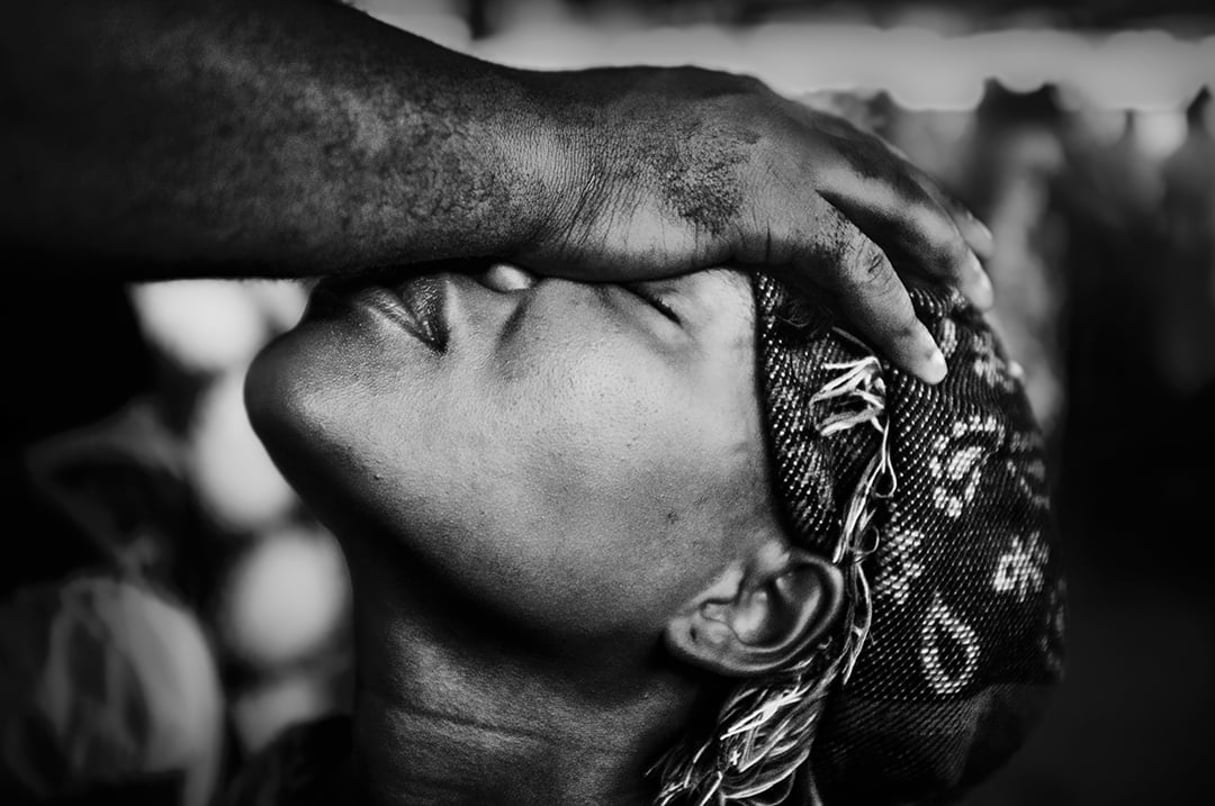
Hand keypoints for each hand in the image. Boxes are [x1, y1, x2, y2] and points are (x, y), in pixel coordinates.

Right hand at [518, 67, 992, 383]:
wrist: (513, 157)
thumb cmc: (534, 166)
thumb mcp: (610, 160)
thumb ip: (650, 179)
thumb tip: (637, 210)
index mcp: (731, 102)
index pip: (826, 145)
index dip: (874, 182)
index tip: (906, 211)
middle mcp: (765, 116)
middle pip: (876, 168)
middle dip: (933, 212)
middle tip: (981, 251)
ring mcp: (770, 157)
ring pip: (886, 211)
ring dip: (940, 260)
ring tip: (981, 304)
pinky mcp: (763, 207)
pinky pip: (854, 267)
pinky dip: (896, 313)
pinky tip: (927, 355)